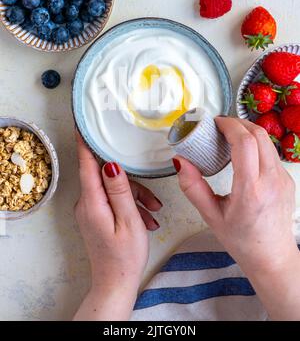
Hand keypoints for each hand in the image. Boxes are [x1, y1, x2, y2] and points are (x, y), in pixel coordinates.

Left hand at [73, 132, 161, 320]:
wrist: (116, 285)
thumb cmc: (124, 257)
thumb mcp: (128, 220)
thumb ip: (119, 189)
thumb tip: (110, 163)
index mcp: (92, 202)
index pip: (86, 163)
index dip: (85, 141)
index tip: (84, 122)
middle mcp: (87, 203)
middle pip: (105, 176)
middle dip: (130, 182)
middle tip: (151, 199)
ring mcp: (90, 210)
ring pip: (113, 189)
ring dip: (134, 197)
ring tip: (152, 214)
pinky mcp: (96, 216)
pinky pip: (112, 200)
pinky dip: (130, 206)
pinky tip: (146, 219)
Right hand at [175, 117, 299, 319]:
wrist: (271, 256)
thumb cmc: (242, 240)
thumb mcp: (211, 216)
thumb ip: (193, 188)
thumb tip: (180, 161)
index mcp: (251, 191)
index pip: (245, 143)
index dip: (229, 125)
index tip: (215, 123)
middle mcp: (271, 181)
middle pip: (259, 135)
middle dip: (237, 123)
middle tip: (219, 126)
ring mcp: (283, 179)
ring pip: (267, 141)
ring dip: (248, 132)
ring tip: (229, 137)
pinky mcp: (287, 179)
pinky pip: (271, 152)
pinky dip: (256, 145)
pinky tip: (242, 154)